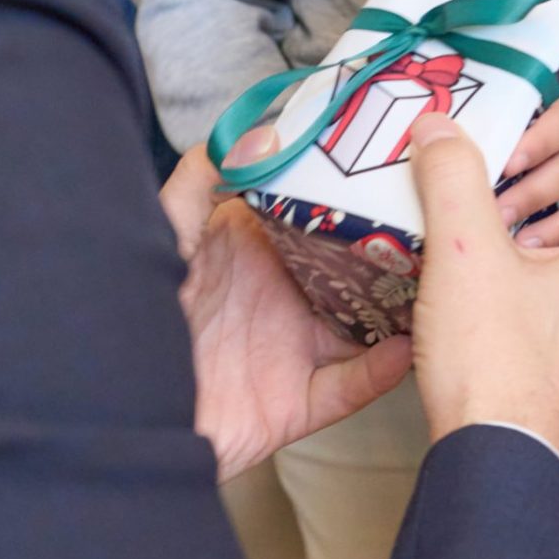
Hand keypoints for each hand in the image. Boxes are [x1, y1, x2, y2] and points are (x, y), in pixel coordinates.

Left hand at [164, 145, 413, 481]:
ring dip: (403, 309)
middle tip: (438, 216)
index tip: (392, 162)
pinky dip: (380, 371)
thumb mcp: (162, 240)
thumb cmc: (132, 324)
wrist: (117, 422)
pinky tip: (405, 349)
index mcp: (255, 255)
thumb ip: (196, 186)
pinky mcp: (296, 403)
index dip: (352, 191)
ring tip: (441, 280)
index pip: (315, 216)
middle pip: (354, 269)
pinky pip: (350, 386)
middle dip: (393, 247)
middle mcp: (282, 298)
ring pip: (367, 325)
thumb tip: (250, 136)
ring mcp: (292, 351)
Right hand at [407, 114, 558, 483]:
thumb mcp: (465, 251)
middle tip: (509, 247)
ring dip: (553, 312)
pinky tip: (494, 359)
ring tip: (494, 300)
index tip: (548, 204)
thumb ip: (453, 179)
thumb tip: (438, 125)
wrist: (503, 472)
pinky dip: (540, 361)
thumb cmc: (497, 357)